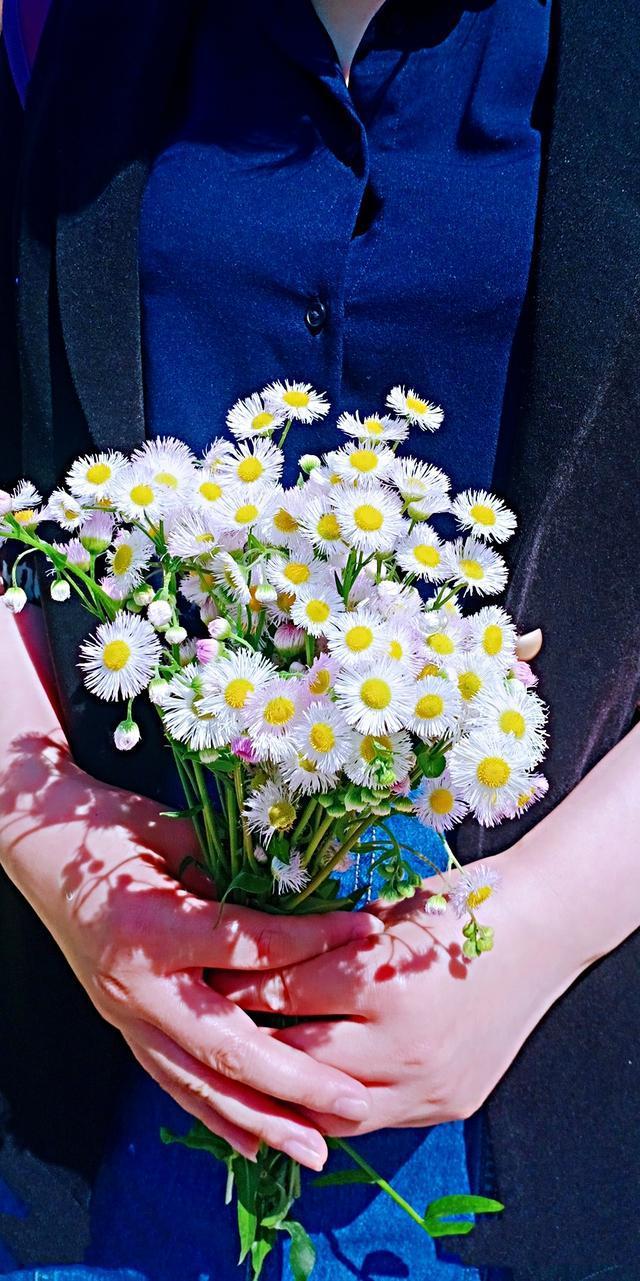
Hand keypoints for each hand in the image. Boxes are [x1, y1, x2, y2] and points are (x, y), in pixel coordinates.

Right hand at [0, 741, 381, 1168]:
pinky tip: (255, 1144)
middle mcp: (134, 986)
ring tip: (316, 1149)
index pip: (246, 946)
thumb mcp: (172, 831)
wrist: (37, 852)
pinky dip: (215, 1115)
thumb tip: (302, 891)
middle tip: (353, 1103)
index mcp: (150, 926)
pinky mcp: (122, 1027)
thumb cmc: (109, 830)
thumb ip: (231, 869)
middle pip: (226, 1046)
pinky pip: (172, 1081)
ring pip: (198, 1083)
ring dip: (261, 1120)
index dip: (311, 941)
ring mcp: (123, 1015)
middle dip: (295, 1082)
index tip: (367, 934)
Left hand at [213, 846, 579, 1135]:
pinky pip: (373, 1120)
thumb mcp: (381, 912)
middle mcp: (401, 1045)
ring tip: (249, 1070)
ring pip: (330, 1109)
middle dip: (248, 1046)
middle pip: (297, 1061)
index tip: (204, 981)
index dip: (238, 989)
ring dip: (288, 1091)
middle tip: (210, 1029)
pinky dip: (336, 1103)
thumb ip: (322, 941)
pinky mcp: (444, 1106)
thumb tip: (255, 952)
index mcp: (381, 982)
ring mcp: (426, 1084)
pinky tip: (308, 1086)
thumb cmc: (456, 905)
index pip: (285, 997)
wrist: (540, 931)